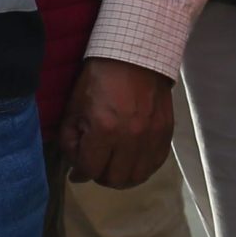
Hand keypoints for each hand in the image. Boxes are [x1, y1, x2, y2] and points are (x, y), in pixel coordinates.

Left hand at [56, 56, 174, 187]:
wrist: (135, 57)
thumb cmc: (98, 78)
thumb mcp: (74, 106)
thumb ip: (70, 138)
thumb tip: (75, 163)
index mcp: (104, 129)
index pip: (90, 168)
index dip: (79, 173)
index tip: (76, 172)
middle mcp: (130, 138)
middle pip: (115, 179)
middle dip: (99, 177)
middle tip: (95, 168)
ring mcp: (151, 138)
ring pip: (137, 177)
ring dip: (122, 177)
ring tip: (113, 167)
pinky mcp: (165, 135)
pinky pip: (155, 165)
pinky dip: (141, 169)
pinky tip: (131, 162)